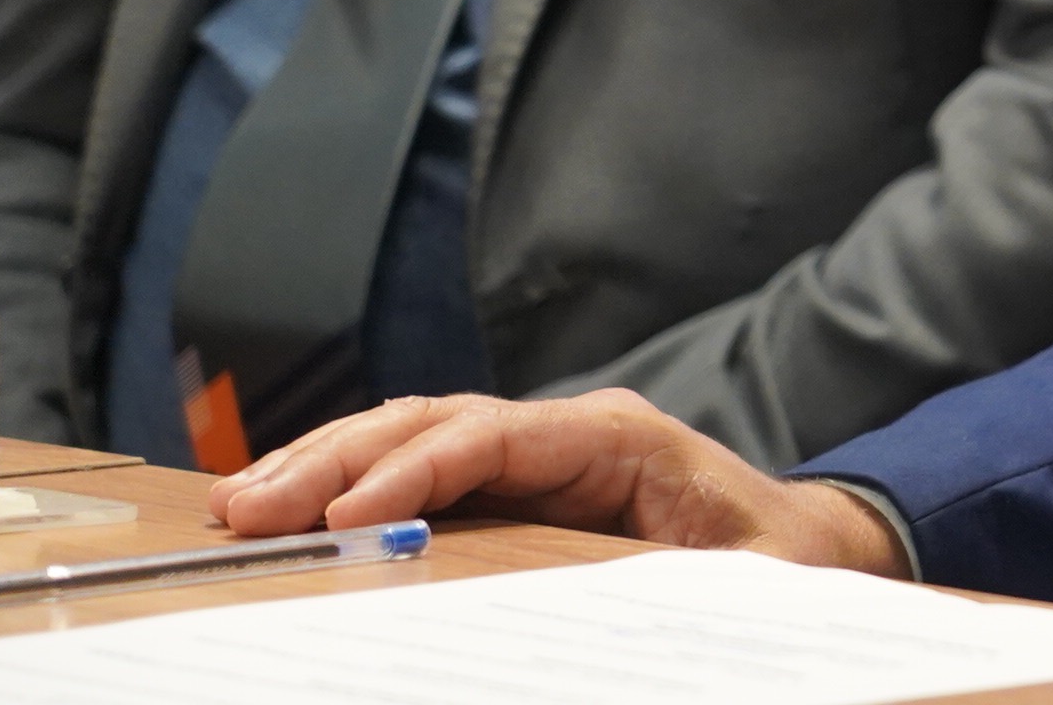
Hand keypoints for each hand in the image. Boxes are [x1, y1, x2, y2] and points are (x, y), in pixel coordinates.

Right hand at [206, 389, 903, 574]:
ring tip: (246, 501)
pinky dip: (357, 484)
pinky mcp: (522, 481)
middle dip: (338, 459)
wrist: (806, 545)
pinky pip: (427, 469)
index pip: (493, 437)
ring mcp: (541, 450)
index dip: (414, 469)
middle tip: (251, 505)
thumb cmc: (772, 562)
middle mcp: (570, 431)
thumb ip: (671, 594)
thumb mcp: (734, 583)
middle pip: (435, 422)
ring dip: (329, 464)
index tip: (343, 515)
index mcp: (619, 439)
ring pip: (417, 436)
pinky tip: (299, 510)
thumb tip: (603, 630)